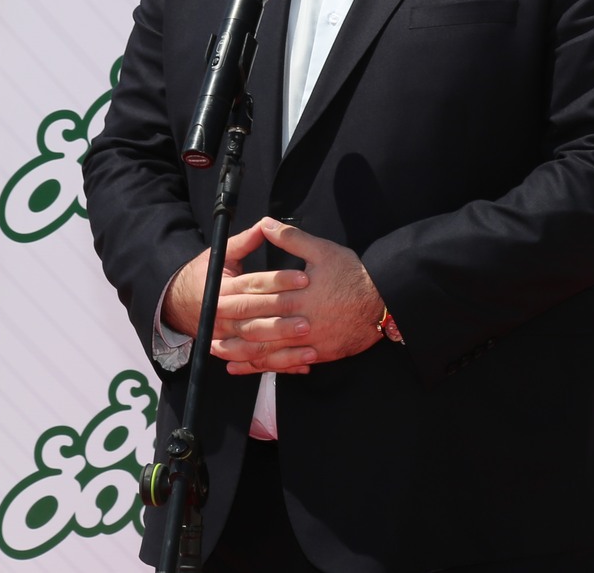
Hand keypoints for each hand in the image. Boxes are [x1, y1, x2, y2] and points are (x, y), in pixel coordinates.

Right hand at [162, 223, 315, 373]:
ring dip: (283, 345)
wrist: (177, 304)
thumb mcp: (219, 256)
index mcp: (221, 288)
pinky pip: (256, 361)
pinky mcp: (231, 351)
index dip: (278, 281)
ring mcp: (225, 336)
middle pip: (254, 316)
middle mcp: (222, 314)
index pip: (253, 284)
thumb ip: (244, 242)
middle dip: (282, 316)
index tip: (304, 278)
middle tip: (309, 316)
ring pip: (255, 342)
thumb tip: (266, 224)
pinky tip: (302, 363)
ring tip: (309, 341)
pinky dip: (279, 365)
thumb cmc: (203, 276)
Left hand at [210, 218, 384, 375]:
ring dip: (244, 355)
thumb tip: (266, 223)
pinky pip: (288, 364)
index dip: (236, 302)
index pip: (261, 299)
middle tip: (209, 336)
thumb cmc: (354, 275)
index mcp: (298, 294)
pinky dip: (268, 368)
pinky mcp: (320, 354)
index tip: (214, 303)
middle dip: (232, 333)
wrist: (384, 303)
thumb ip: (292, 239)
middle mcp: (301, 321)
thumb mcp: (323, 251)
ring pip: (271, 352)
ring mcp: (310, 342)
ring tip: (223, 355)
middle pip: (259, 330)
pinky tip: (254, 369)